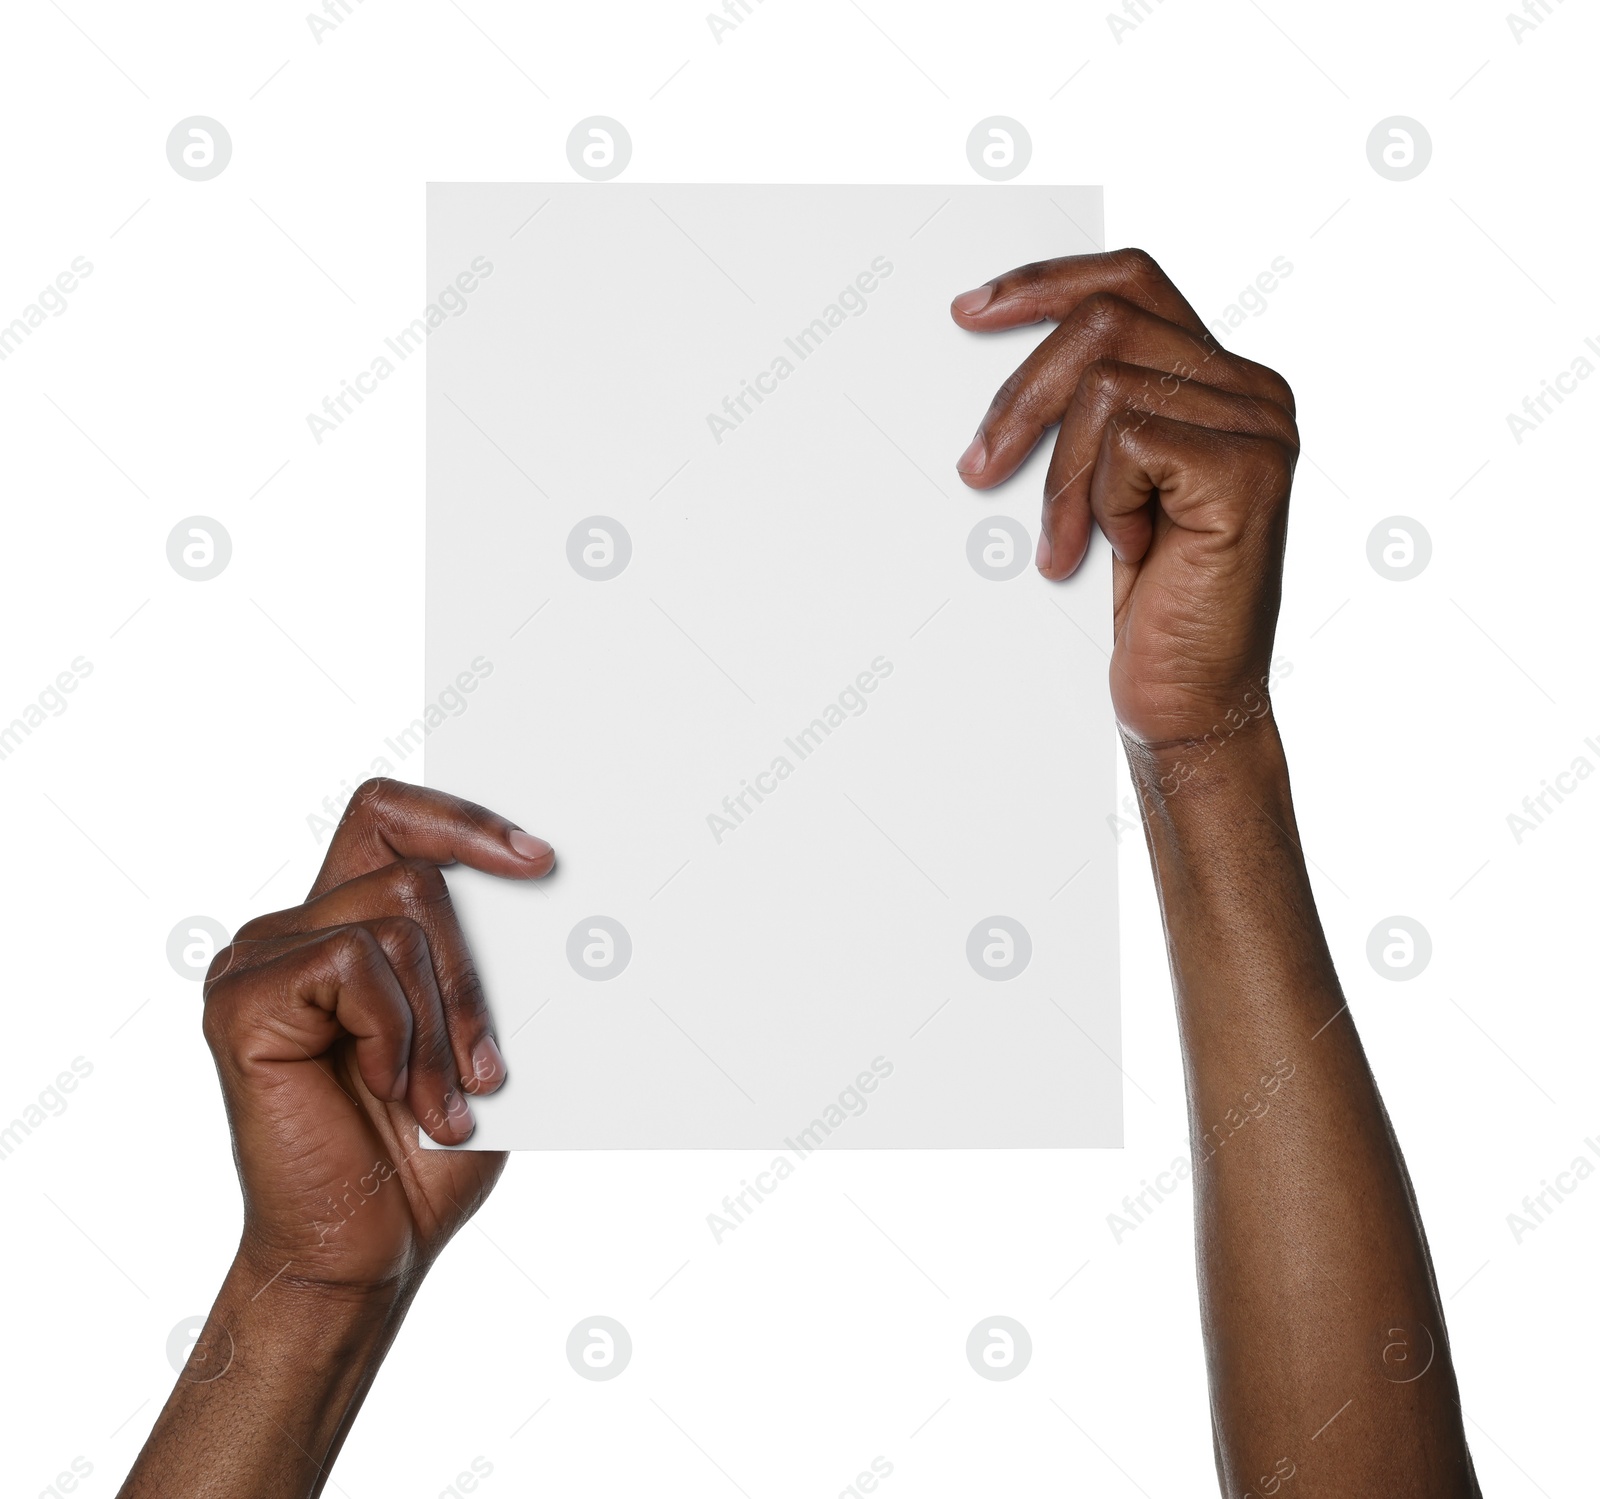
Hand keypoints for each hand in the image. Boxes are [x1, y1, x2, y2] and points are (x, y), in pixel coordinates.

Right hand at [202, 779, 553, 1295]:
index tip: (540, 861)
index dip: (462, 819)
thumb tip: (550, 882)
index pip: (390, 815)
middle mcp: (294, 930)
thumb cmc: (429, 1149)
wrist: (369, 1251)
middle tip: (485, 1068)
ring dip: (442, 1020)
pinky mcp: (241, 1002)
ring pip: (396, 919)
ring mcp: (259, 961)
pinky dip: (393, 1034)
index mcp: (346, 924)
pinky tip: (386, 1092)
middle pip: (412, 873)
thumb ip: (491, 957)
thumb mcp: (482, 1034)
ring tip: (444, 1100)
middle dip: (471, 974)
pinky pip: (352, 965)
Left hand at [951, 248, 1298, 751]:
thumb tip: (1003, 355)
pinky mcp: (1247, 469)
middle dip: (1022, 396)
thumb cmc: (1151, 605)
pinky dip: (1100, 501)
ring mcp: (1260, 426)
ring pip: (1106, 384)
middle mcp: (1254, 390)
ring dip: (1060, 477)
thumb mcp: (1108, 489)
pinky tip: (1122, 552)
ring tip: (1063, 545)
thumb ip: (1095, 412)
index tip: (970, 312)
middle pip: (1106, 323)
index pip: (1131, 281)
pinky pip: (1127, 440)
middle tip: (978, 467)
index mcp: (1224, 382)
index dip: (1046, 283)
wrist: (1191, 699)